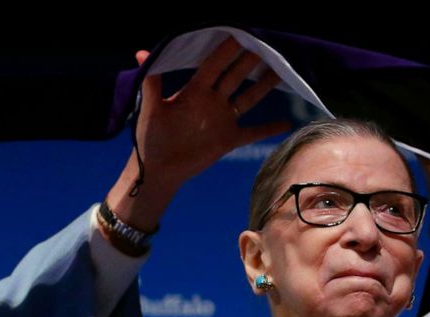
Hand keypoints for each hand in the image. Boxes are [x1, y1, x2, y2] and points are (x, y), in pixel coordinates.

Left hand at [104, 38, 288, 232]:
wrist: (157, 169)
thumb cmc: (149, 137)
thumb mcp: (151, 107)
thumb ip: (152, 81)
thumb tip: (142, 52)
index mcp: (194, 91)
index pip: (213, 66)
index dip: (225, 51)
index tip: (239, 34)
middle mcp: (212, 101)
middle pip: (235, 77)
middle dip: (249, 62)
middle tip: (265, 45)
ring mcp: (222, 120)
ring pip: (248, 98)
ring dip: (263, 86)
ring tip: (280, 71)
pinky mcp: (228, 140)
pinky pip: (253, 132)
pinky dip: (269, 128)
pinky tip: (287, 122)